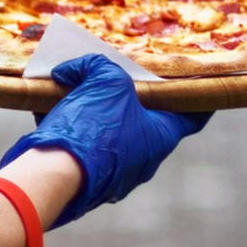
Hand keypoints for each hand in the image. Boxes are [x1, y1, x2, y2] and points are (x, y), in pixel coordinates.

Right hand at [0, 55, 210, 227]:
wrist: (54, 176)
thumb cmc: (93, 128)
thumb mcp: (104, 81)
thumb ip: (96, 66)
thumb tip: (71, 70)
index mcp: (161, 137)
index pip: (193, 114)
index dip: (196, 95)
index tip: (198, 81)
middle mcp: (144, 159)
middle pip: (144, 120)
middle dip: (128, 98)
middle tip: (115, 77)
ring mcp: (115, 173)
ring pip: (108, 133)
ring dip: (93, 112)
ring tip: (70, 90)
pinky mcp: (85, 179)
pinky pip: (82, 147)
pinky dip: (71, 129)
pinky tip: (48, 111)